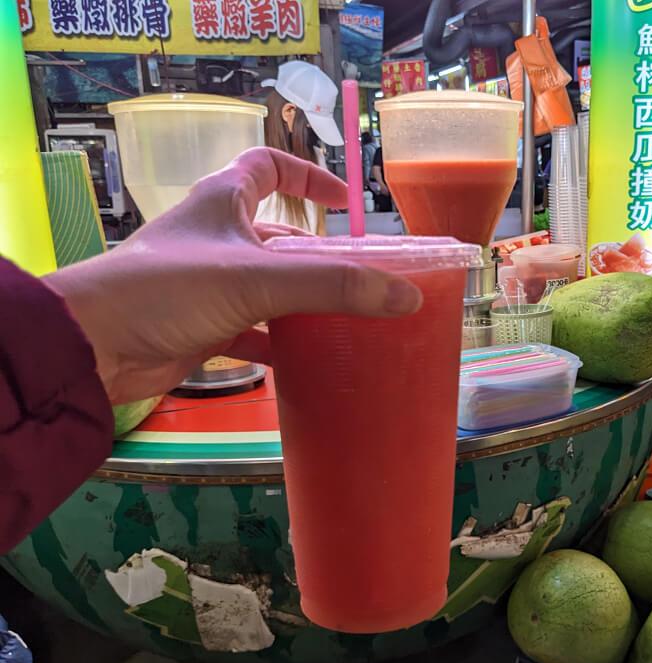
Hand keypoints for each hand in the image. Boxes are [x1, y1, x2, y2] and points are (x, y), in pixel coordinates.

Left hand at [44, 147, 421, 404]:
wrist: (95, 347)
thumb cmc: (169, 289)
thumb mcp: (257, 279)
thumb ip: (333, 286)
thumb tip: (406, 295)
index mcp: (222, 202)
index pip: (268, 165)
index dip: (308, 176)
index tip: (344, 203)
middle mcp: (216, 238)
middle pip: (277, 234)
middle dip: (319, 253)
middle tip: (361, 275)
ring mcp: (209, 284)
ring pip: (269, 285)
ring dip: (304, 300)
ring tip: (348, 317)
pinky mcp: (204, 326)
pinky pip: (255, 328)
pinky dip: (281, 341)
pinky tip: (309, 358)